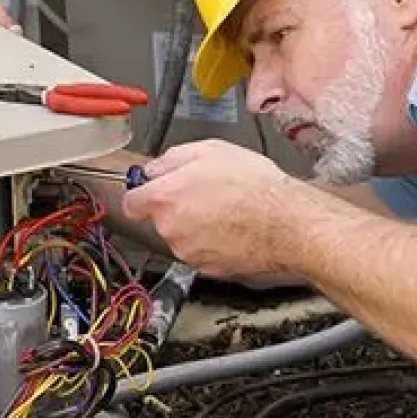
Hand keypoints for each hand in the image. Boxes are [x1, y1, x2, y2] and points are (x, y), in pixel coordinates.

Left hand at [122, 139, 303, 277]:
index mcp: (165, 198)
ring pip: (181, 236)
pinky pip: (200, 251)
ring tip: (225, 209)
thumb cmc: (254, 186)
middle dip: (176, 206)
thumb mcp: (210, 150)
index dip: (142, 193)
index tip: (152, 189)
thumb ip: (172, 158)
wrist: (285, 223)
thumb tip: (155, 168)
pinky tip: (232, 226)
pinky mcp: (206, 267)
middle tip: (205, 192)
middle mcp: (171, 228)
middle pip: (159, 218)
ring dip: (195, 224)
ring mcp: (188, 251)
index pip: (131, 202)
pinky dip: (211, 241)